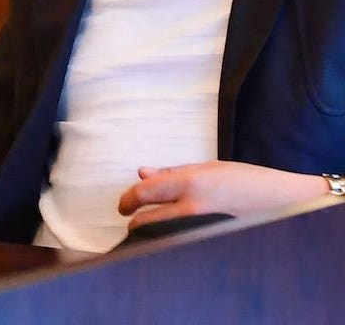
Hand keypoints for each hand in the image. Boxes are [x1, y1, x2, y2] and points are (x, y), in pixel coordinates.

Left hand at [118, 162, 334, 232]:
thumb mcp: (206, 167)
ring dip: (152, 233)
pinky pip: (182, 241)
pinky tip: (173, 237)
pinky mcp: (213, 241)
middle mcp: (193, 207)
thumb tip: (142, 172)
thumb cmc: (246, 179)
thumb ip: (171, 172)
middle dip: (135, 223)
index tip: (123, 206)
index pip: (143, 193)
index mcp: (190, 183)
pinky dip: (172, 239)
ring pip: (162, 236)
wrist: (285, 202)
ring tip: (150, 230)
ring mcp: (203, 228)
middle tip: (132, 220)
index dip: (127, 200)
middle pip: (146, 222)